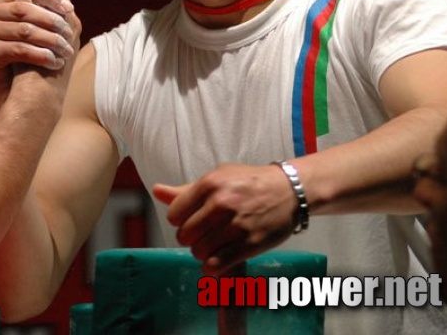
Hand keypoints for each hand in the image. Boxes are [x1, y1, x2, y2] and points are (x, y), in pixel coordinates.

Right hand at [0, 0, 80, 135]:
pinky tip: (55, 63)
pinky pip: (20, 49)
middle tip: (70, 34)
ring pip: (25, 30)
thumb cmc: (18, 59)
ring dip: (51, 40)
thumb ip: (43, 11)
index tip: (69, 9)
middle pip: (25, 8)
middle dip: (52, 20)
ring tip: (66, 51)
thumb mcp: (29, 30)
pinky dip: (41, 55)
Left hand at [152, 163, 298, 275]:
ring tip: (210, 246)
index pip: (175, 214)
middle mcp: (222, 204)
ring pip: (200, 251)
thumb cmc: (248, 182)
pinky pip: (219, 264)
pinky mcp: (251, 243)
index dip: (179, 221)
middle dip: (189, 239)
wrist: (290, 190)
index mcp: (210, 184)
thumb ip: (186, 190)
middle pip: (185, 235)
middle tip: (200, 236)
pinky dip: (212, 268)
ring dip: (201, 253)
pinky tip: (215, 263)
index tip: (190, 220)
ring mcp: (237, 225)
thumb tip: (156, 190)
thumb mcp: (217, 177)